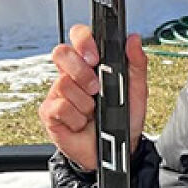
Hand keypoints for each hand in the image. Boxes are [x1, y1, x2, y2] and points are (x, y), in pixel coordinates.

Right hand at [39, 24, 148, 169]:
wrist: (117, 150)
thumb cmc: (124, 118)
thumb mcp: (136, 90)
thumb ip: (136, 64)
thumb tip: (133, 39)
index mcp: (91, 64)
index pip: (79, 37)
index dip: (83, 41)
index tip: (95, 57)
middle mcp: (72, 75)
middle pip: (61, 53)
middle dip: (81, 71)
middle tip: (96, 88)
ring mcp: (59, 93)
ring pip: (64, 84)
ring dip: (85, 102)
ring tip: (94, 112)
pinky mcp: (50, 112)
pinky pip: (60, 107)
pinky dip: (76, 118)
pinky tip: (82, 123)